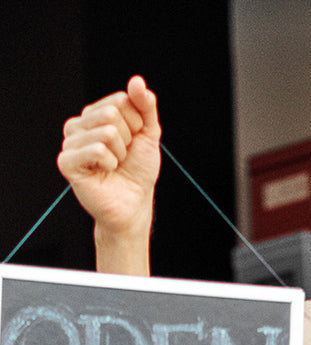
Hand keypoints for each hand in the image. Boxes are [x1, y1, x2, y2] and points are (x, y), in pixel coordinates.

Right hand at [57, 76, 160, 273]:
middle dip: (129, 139)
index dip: (137, 124)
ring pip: (107, 132)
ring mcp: (70, 143)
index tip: (133, 142)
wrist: (134, 203)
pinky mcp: (67, 162)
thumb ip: (145, 106)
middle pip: (112, 114)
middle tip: (123, 156)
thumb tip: (137, 81)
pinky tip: (105, 172)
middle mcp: (78, 125)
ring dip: (121, 154)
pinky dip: (110, 164)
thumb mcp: (149, 134)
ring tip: (115, 165)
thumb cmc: (138, 170)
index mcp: (95, 115)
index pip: (121, 101)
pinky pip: (98, 150)